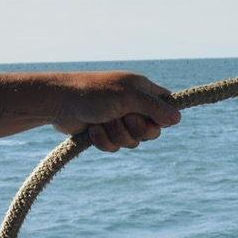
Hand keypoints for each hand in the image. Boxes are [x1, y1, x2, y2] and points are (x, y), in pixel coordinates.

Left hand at [50, 71, 181, 151]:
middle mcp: (132, 106)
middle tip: (125, 118)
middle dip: (137, 130)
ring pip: (133, 142)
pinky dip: (104, 140)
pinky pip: (116, 147)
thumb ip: (155, 108)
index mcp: (141, 90)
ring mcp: (119, 121)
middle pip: (152, 131)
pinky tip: (93, 130)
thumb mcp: (128, 96)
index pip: (166, 106)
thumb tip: (178, 118)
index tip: (154, 118)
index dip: (163, 117)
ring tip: (103, 121)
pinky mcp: (105, 133)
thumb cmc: (94, 92)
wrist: (58, 103)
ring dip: (117, 134)